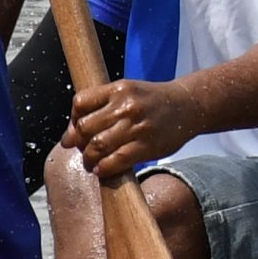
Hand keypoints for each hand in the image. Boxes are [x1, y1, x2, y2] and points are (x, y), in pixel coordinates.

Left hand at [70, 69, 194, 180]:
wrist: (187, 106)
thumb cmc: (152, 101)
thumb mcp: (128, 92)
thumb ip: (101, 106)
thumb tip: (70, 135)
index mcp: (119, 89)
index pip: (80, 103)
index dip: (72, 120)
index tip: (75, 131)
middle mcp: (126, 106)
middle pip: (84, 127)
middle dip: (77, 142)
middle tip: (81, 150)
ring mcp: (136, 126)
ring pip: (97, 146)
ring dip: (88, 159)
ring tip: (91, 163)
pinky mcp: (146, 146)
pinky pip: (116, 161)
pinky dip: (104, 168)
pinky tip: (102, 169)